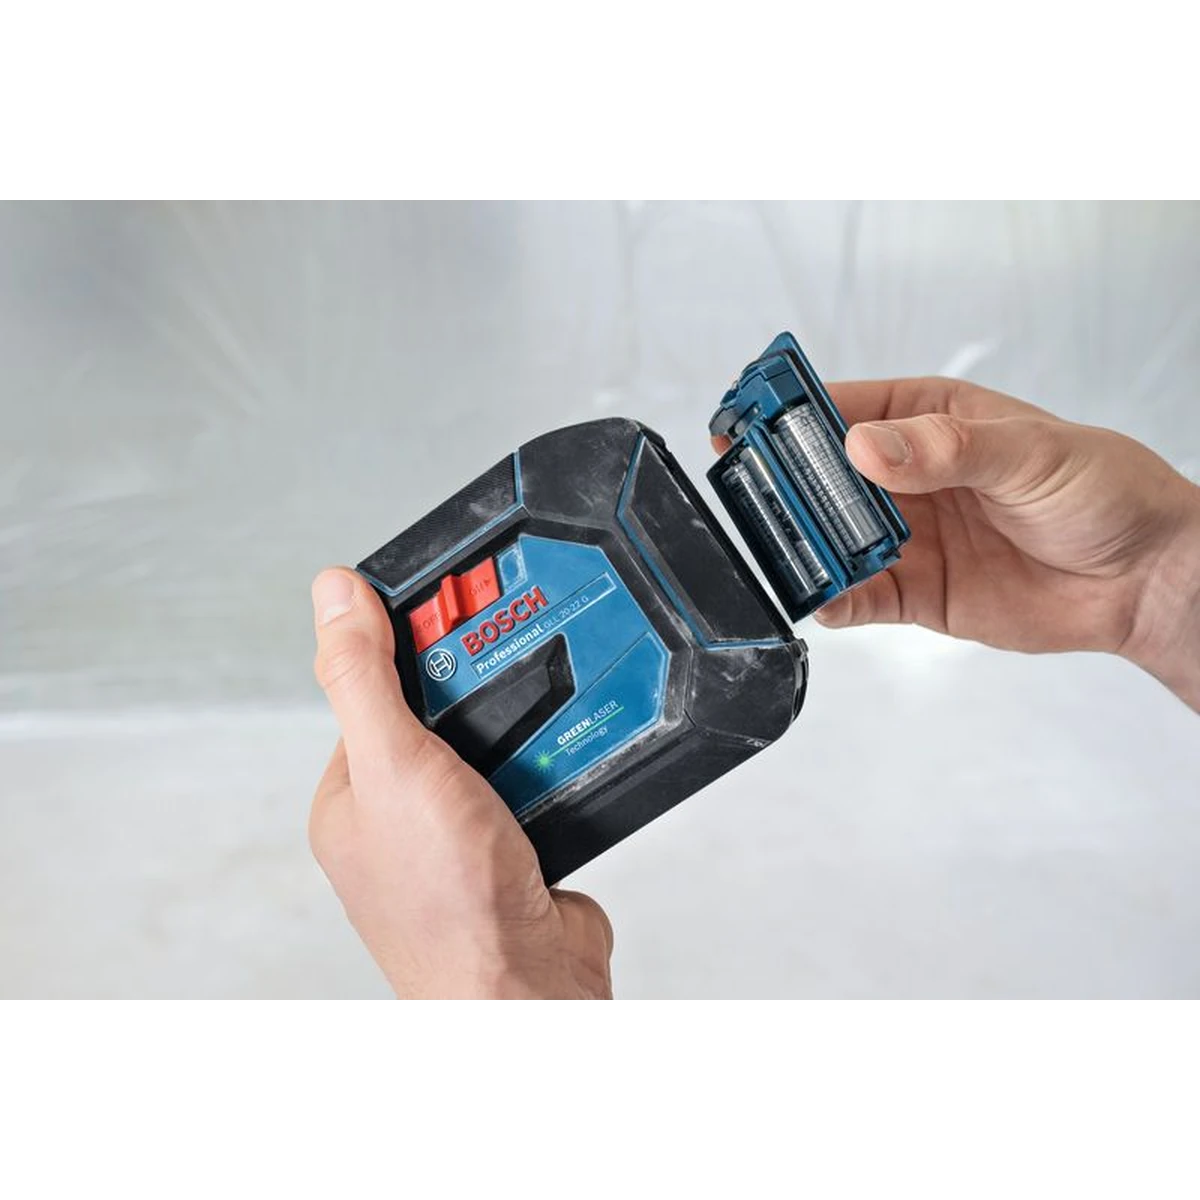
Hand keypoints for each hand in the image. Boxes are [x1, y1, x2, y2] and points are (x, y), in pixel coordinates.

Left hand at [308, 568, 613, 997]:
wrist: (529, 988)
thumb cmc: (447, 901)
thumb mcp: (394, 764)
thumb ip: (363, 677)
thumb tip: (331, 593)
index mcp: (351, 799)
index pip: (374, 695)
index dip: (410, 650)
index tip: (453, 612)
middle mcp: (402, 819)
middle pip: (441, 718)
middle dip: (479, 692)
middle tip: (511, 658)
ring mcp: (461, 838)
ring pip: (496, 749)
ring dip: (524, 728)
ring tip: (547, 703)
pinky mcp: (518, 850)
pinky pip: (539, 782)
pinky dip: (557, 764)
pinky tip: (570, 748)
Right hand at [724, 377, 1199, 708]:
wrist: (1140, 578)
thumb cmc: (1102, 492)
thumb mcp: (1029, 453)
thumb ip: (947, 449)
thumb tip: (867, 448)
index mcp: (928, 420)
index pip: (845, 408)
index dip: (794, 413)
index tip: (753, 422)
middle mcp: (906, 476)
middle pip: (824, 477)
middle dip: (788, 485)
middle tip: (760, 494)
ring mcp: (906, 535)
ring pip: (833, 538)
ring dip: (806, 544)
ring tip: (787, 549)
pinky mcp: (914, 592)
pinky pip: (859, 595)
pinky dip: (834, 598)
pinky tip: (823, 597)